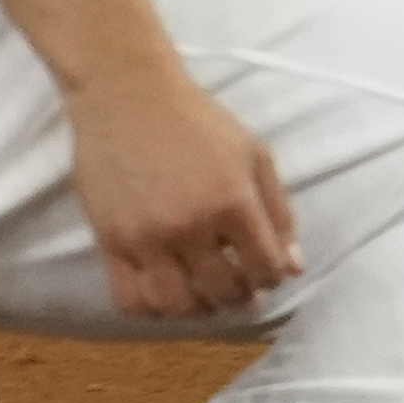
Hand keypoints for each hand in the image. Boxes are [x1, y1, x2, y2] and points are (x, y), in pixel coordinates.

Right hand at [71, 67, 301, 317]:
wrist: (126, 94)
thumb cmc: (196, 120)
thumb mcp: (254, 154)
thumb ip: (278, 212)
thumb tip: (293, 266)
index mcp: (233, 203)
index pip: (266, 269)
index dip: (272, 277)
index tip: (265, 270)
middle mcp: (191, 226)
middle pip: (226, 292)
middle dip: (241, 295)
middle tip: (237, 285)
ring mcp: (147, 237)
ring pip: (178, 306)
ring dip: (198, 309)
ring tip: (203, 292)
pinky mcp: (110, 241)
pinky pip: (130, 299)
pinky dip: (152, 308)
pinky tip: (164, 291)